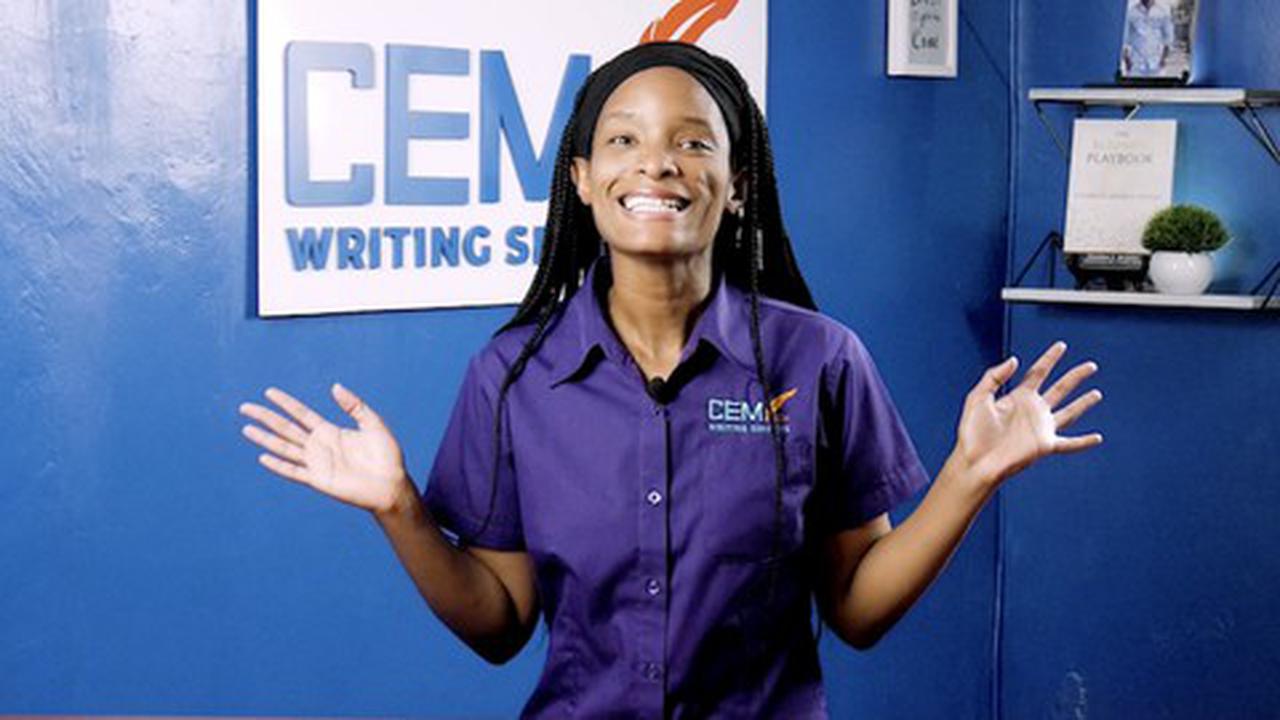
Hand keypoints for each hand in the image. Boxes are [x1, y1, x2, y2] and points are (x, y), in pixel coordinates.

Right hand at [239, 384, 410, 513]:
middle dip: (266, 417)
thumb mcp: (373, 424)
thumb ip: (355, 406)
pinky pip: (295, 471)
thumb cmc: (386, 457)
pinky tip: (263, 457)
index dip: (285, 403)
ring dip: (265, 439)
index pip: (301, 414)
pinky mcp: (319, 479)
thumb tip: (335, 387)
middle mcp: (319, 446)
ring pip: (284, 448)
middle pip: (286, 428)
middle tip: (245, 407)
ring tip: (246, 429)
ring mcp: (317, 463)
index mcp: (330, 431)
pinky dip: (279, 465)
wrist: (392, 485)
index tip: (268, 392)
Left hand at [955, 341, 1102, 487]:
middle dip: (1075, 376)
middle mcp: (1032, 411)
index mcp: (1017, 397)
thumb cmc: (972, 433)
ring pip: (1069, 412)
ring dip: (1084, 403)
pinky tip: (1098, 438)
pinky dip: (1084, 442)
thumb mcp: (977, 397)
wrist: (975, 461)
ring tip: (1097, 393)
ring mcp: (1040, 428)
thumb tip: (1015, 360)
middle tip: (1091, 365)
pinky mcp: (1044, 446)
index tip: (1062, 346)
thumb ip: (994, 377)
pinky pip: (1069, 444)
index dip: (1050, 358)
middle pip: (1060, 388)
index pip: (1038, 373)